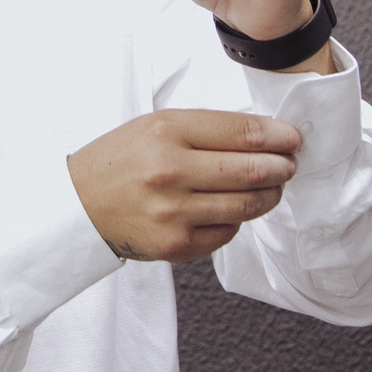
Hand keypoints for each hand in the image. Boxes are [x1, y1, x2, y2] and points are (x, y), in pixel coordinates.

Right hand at [68, 110, 302, 262]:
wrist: (78, 206)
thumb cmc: (120, 161)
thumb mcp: (154, 126)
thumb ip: (206, 129)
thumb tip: (264, 135)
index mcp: (166, 131)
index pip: (242, 132)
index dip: (279, 136)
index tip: (293, 139)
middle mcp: (171, 171)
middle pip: (253, 170)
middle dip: (282, 166)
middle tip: (290, 164)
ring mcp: (174, 212)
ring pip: (247, 205)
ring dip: (270, 194)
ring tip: (273, 186)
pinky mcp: (176, 245)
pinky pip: (227, 233)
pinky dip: (238, 219)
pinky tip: (233, 208)